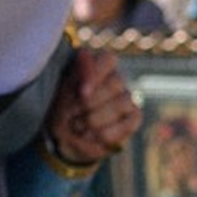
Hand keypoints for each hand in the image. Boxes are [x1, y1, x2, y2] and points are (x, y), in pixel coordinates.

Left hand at [44, 48, 141, 164]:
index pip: (108, 59)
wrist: (66, 137)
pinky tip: (94, 136)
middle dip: (92, 103)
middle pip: (116, 82)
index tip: (82, 93)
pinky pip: (129, 123)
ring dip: (97, 119)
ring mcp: (127, 98)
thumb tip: (87, 80)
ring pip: (123, 103)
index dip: (97, 75)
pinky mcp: (134, 116)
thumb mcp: (62, 94)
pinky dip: (109, 132)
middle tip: (73, 115)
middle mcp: (116, 79)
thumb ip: (75, 80)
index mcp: (98, 65)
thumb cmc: (63, 110)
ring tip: (79, 127)